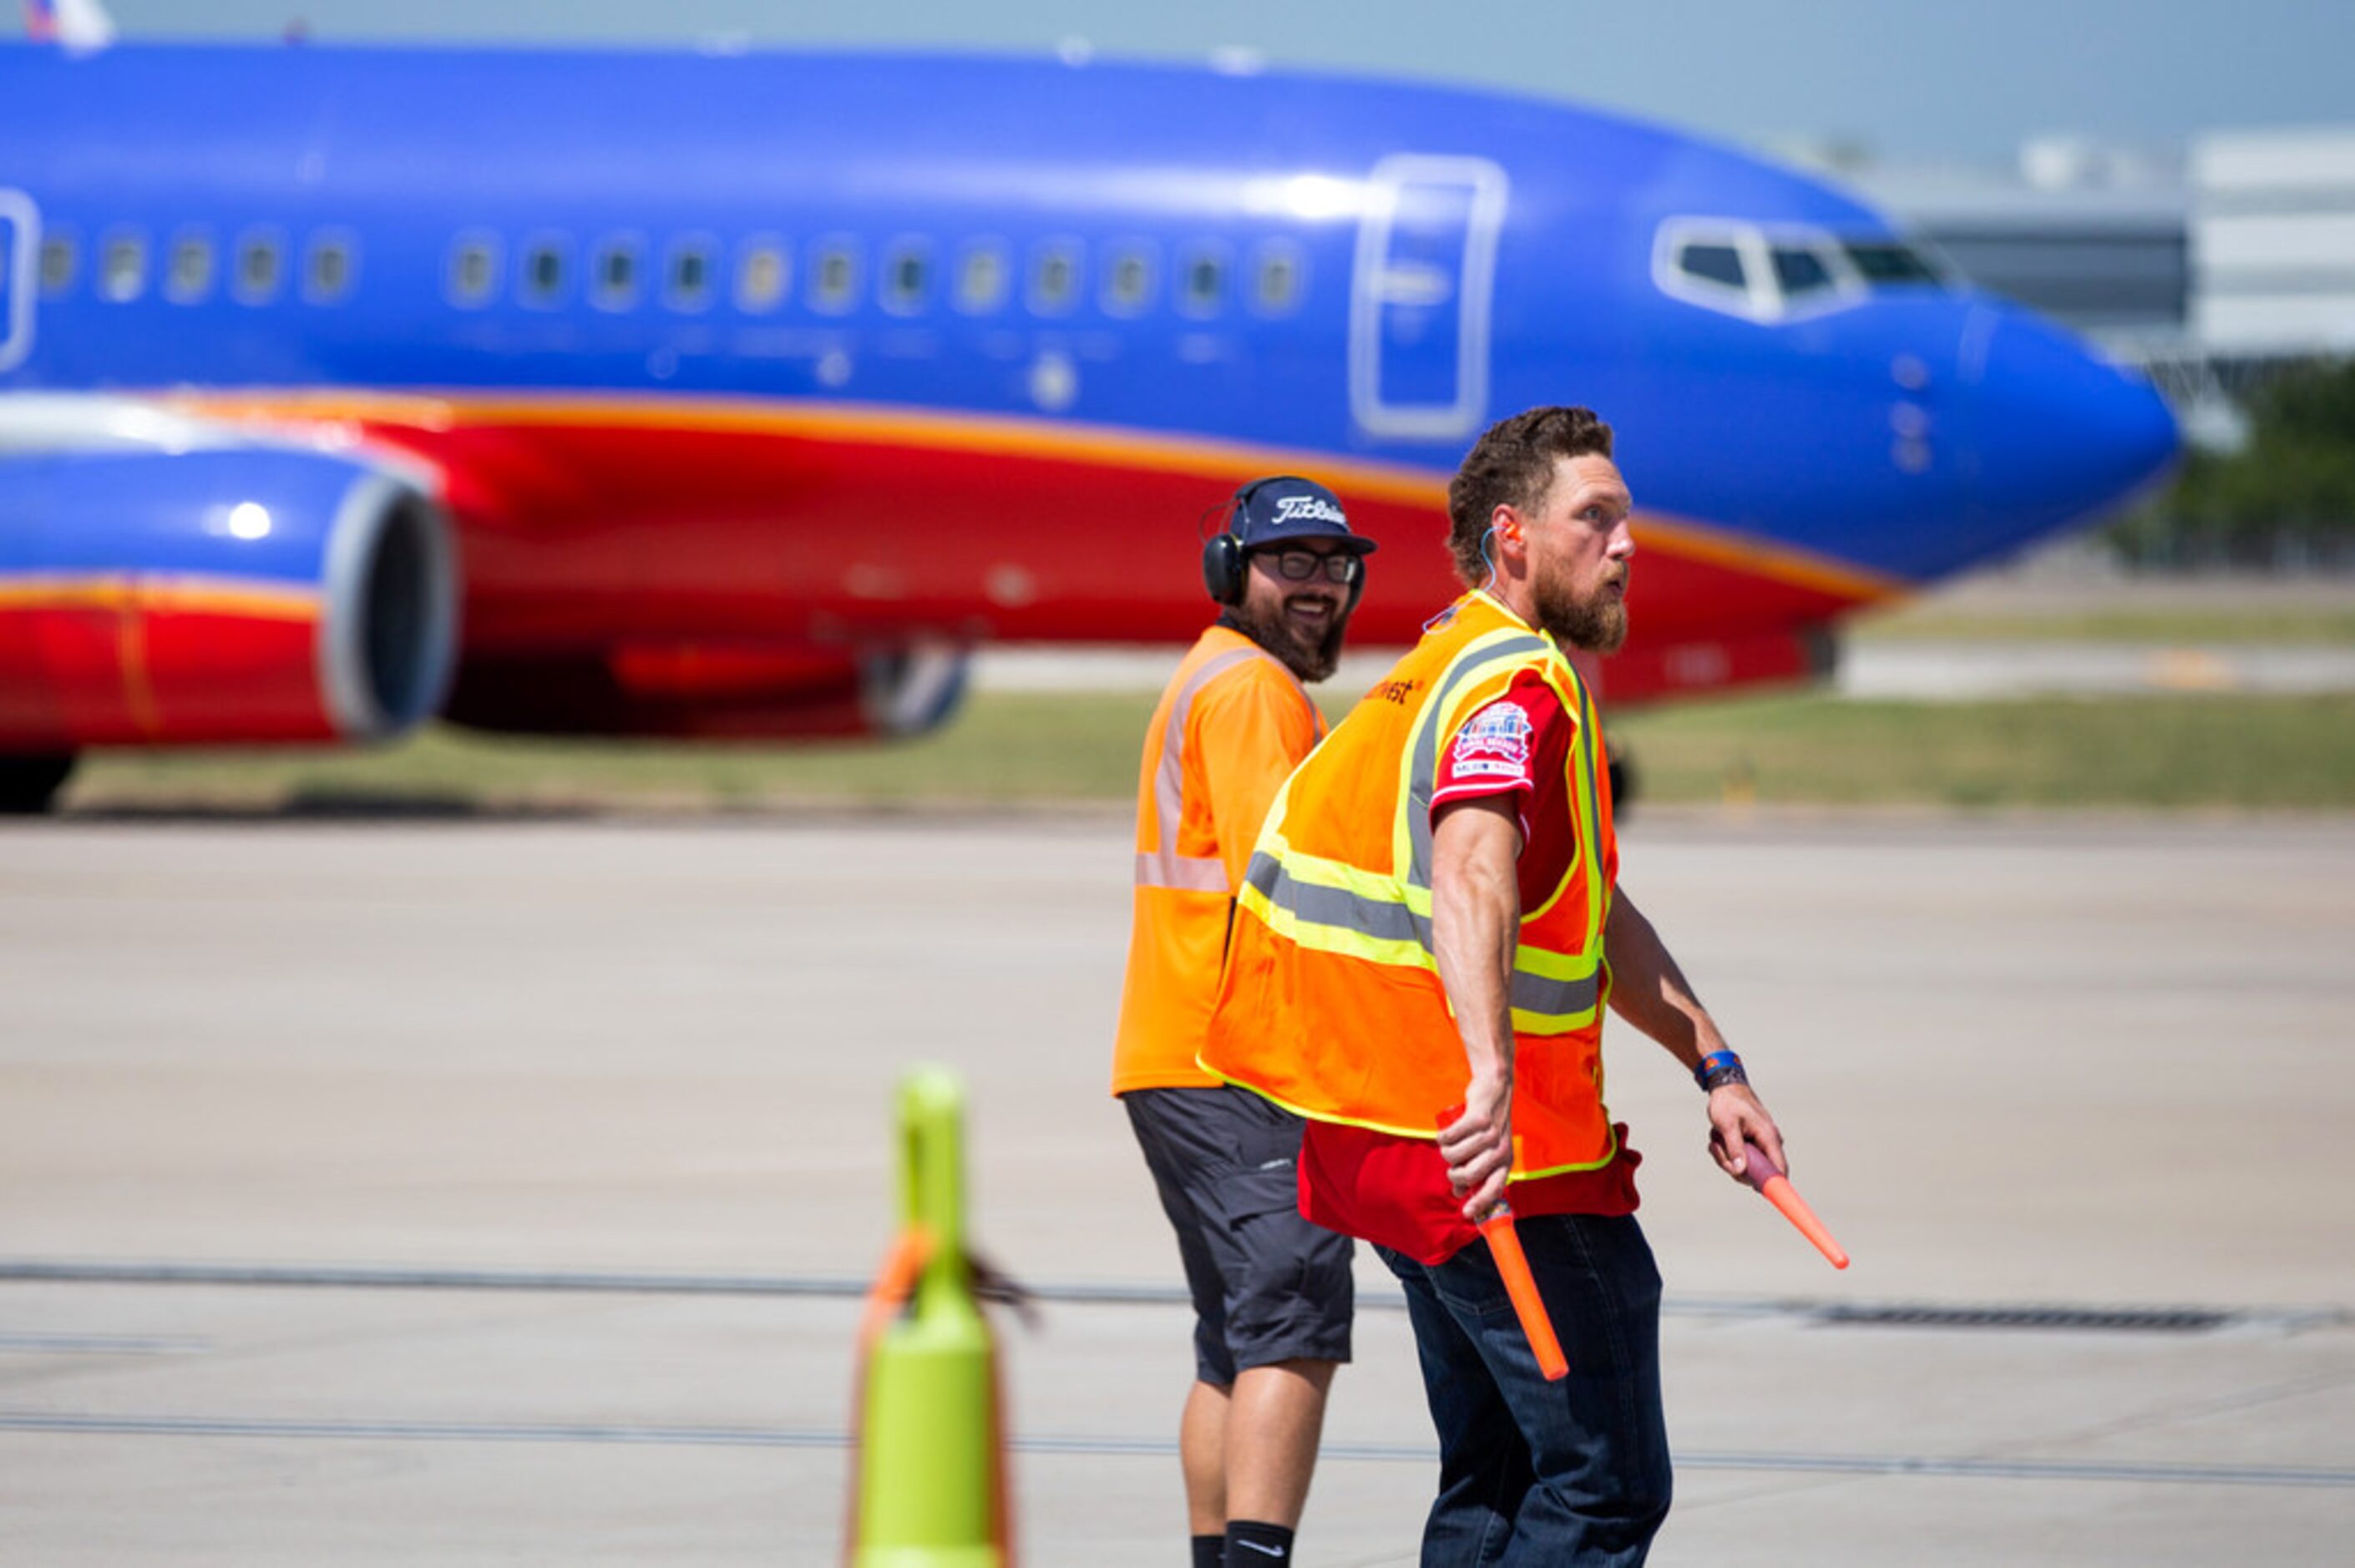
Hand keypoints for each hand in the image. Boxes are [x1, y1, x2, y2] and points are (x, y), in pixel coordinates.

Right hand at [1439, 1074, 1513, 1220]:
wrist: (1495, 1089)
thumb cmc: (1487, 1125)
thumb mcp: (1487, 1150)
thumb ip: (1474, 1172)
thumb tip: (1458, 1194)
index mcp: (1505, 1162)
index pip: (1494, 1189)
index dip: (1480, 1203)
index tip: (1465, 1213)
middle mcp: (1501, 1150)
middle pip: (1468, 1175)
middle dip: (1453, 1174)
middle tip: (1451, 1166)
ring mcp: (1491, 1134)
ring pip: (1454, 1155)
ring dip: (1446, 1151)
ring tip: (1450, 1143)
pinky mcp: (1479, 1118)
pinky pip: (1450, 1136)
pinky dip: (1443, 1136)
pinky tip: (1445, 1133)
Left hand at [1705, 1082, 1783, 1181]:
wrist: (1725, 1087)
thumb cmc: (1728, 1103)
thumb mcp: (1727, 1125)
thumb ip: (1734, 1148)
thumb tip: (1740, 1171)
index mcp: (1769, 1137)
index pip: (1779, 1169)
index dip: (1774, 1185)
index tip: (1758, 1192)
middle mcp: (1768, 1143)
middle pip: (1755, 1172)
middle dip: (1733, 1165)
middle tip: (1717, 1149)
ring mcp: (1760, 1145)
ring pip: (1744, 1166)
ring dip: (1725, 1156)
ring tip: (1716, 1138)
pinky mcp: (1751, 1145)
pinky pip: (1739, 1159)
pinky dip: (1725, 1152)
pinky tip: (1718, 1138)